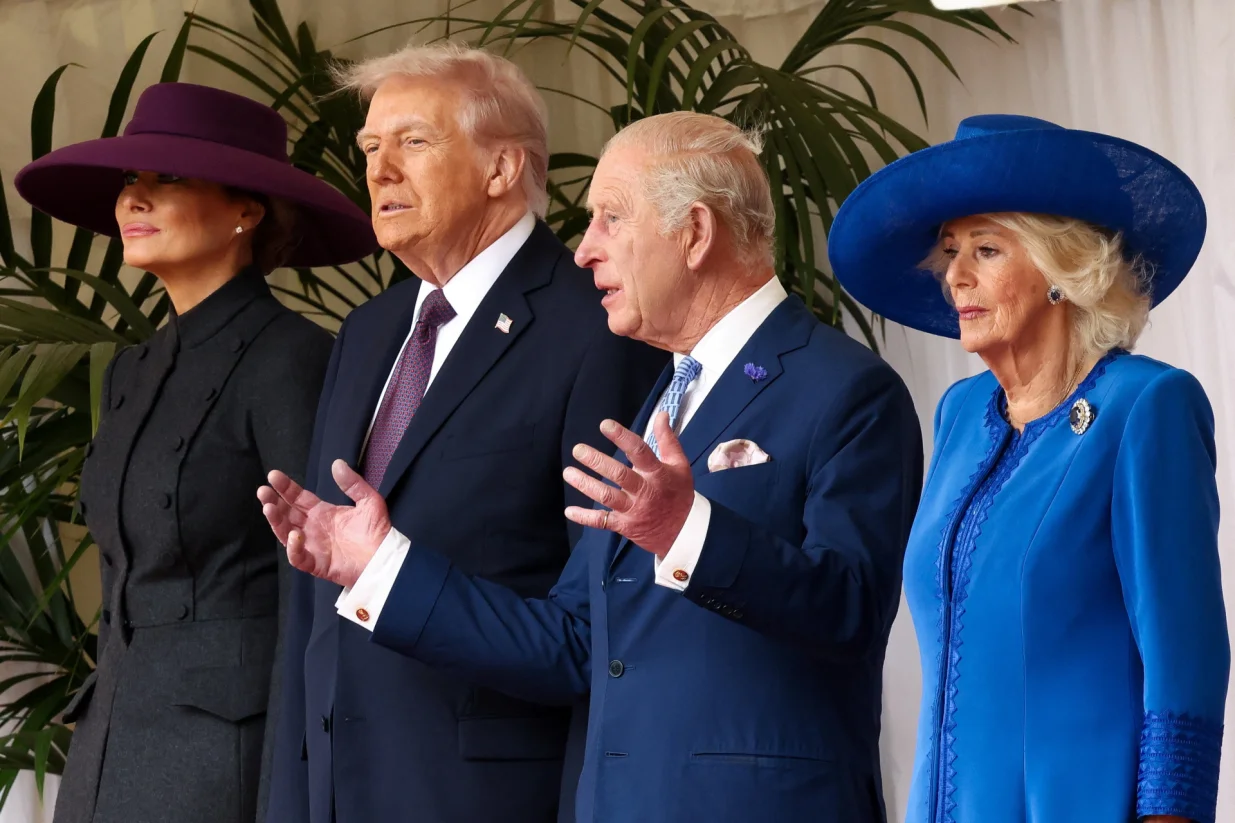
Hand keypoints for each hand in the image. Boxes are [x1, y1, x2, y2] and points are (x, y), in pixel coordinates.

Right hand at [257, 459, 390, 587]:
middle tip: (263, 491)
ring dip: (276, 521)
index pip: (298, 498)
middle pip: (287, 513)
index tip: (273, 475)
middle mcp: (313, 528)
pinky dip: (293, 548)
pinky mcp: (316, 563)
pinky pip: (298, 557)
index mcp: (322, 513)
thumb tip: (336, 463)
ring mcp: (312, 546)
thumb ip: (352, 483)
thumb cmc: (377, 531)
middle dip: (273, 501)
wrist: (385, 557)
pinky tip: (295, 535)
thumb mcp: (369, 501)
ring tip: (269, 507)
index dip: (285, 487)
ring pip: (286, 533)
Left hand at [563, 413, 694, 556]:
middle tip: (578, 450)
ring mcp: (633, 510)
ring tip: (568, 473)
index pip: (640, 452)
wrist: (684, 531)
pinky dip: (585, 518)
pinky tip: (569, 511)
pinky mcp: (624, 526)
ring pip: (607, 497)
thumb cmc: (679, 493)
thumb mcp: (679, 465)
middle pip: (619, 475)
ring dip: (586, 485)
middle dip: (597, 462)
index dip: (622, 437)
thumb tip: (661, 414)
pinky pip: (602, 522)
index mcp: (658, 473)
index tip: (605, 425)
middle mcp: (644, 491)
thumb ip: (667, 439)